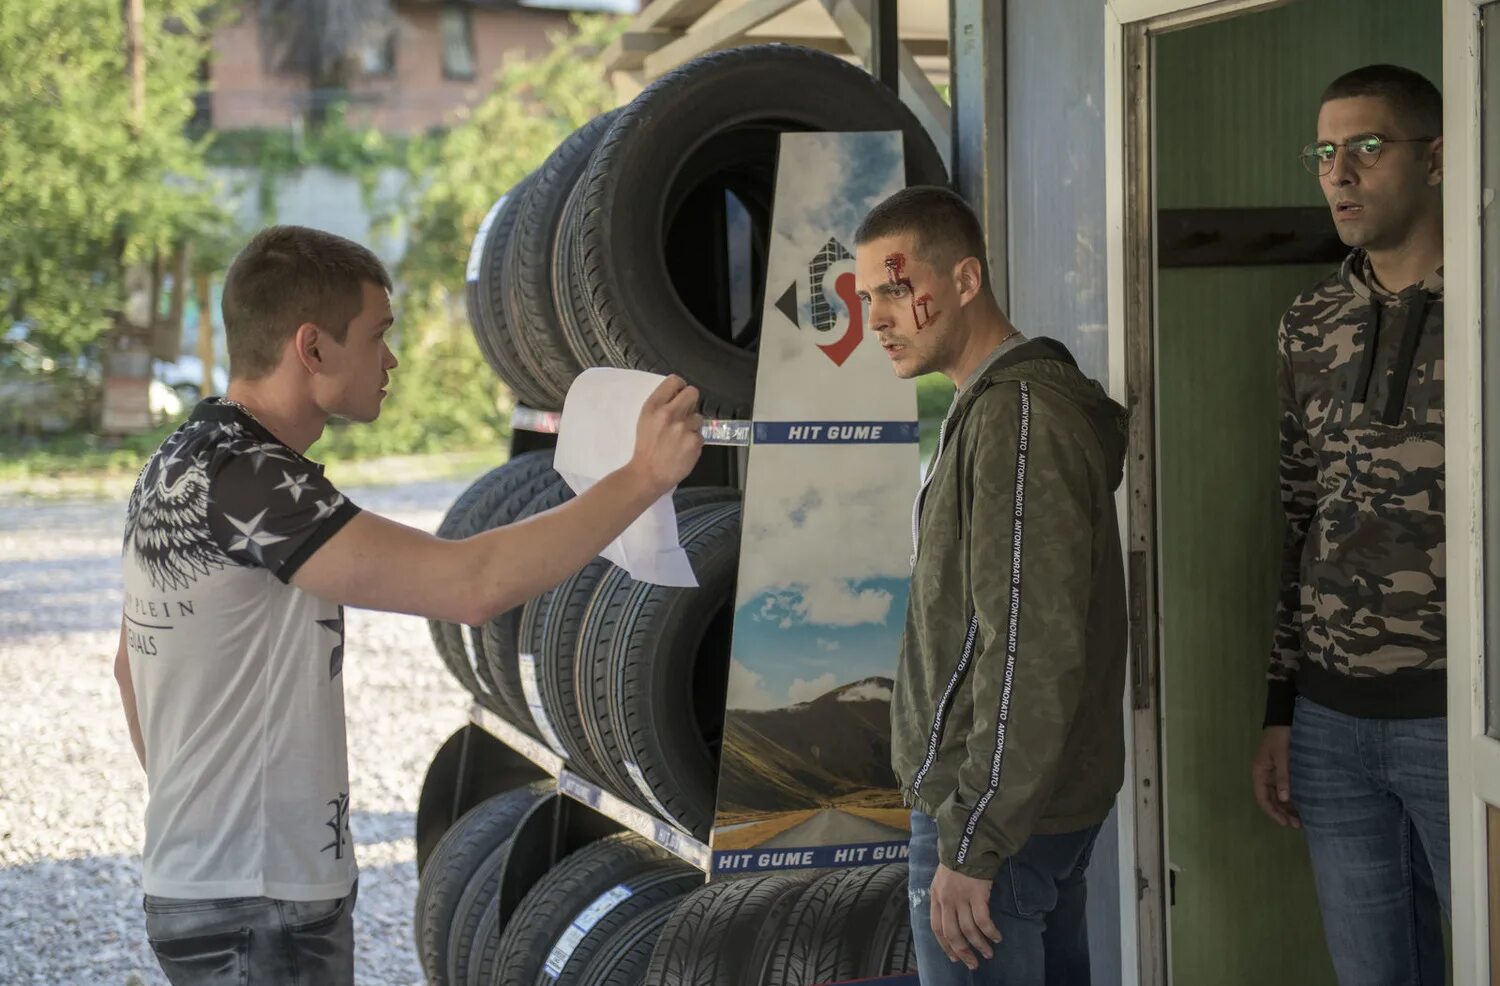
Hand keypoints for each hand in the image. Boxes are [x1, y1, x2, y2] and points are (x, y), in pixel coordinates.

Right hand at [629, 375, 703, 495]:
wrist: (647, 474)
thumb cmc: (646, 448)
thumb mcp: (645, 420)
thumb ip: (661, 406)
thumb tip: (680, 395)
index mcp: (653, 406)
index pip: (674, 381)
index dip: (680, 387)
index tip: (680, 395)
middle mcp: (668, 413)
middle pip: (692, 392)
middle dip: (691, 402)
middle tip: (685, 414)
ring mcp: (683, 428)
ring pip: (698, 417)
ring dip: (692, 427)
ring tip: (680, 439)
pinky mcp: (694, 441)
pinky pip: (701, 436)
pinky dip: (694, 443)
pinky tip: (683, 450)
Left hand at [929, 863, 1000, 969]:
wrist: (968, 844)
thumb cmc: (956, 861)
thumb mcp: (941, 880)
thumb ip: (942, 898)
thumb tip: (948, 917)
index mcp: (935, 897)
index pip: (937, 929)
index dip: (946, 946)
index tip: (954, 958)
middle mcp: (946, 900)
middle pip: (952, 934)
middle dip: (962, 952)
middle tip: (972, 964)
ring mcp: (961, 898)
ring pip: (969, 930)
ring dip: (980, 945)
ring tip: (988, 954)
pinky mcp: (977, 894)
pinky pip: (983, 920)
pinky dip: (990, 932)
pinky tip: (997, 937)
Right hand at [1251, 726, 1299, 827]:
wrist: (1285, 720)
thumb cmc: (1280, 737)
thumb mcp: (1281, 756)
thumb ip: (1283, 777)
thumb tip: (1285, 799)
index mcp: (1260, 772)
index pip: (1262, 798)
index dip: (1272, 811)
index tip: (1284, 822)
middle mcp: (1265, 776)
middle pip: (1271, 799)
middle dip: (1282, 812)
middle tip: (1297, 824)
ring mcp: (1275, 773)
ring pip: (1279, 795)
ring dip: (1288, 807)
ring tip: (1301, 819)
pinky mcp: (1284, 770)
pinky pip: (1286, 788)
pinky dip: (1292, 797)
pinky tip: (1302, 805)